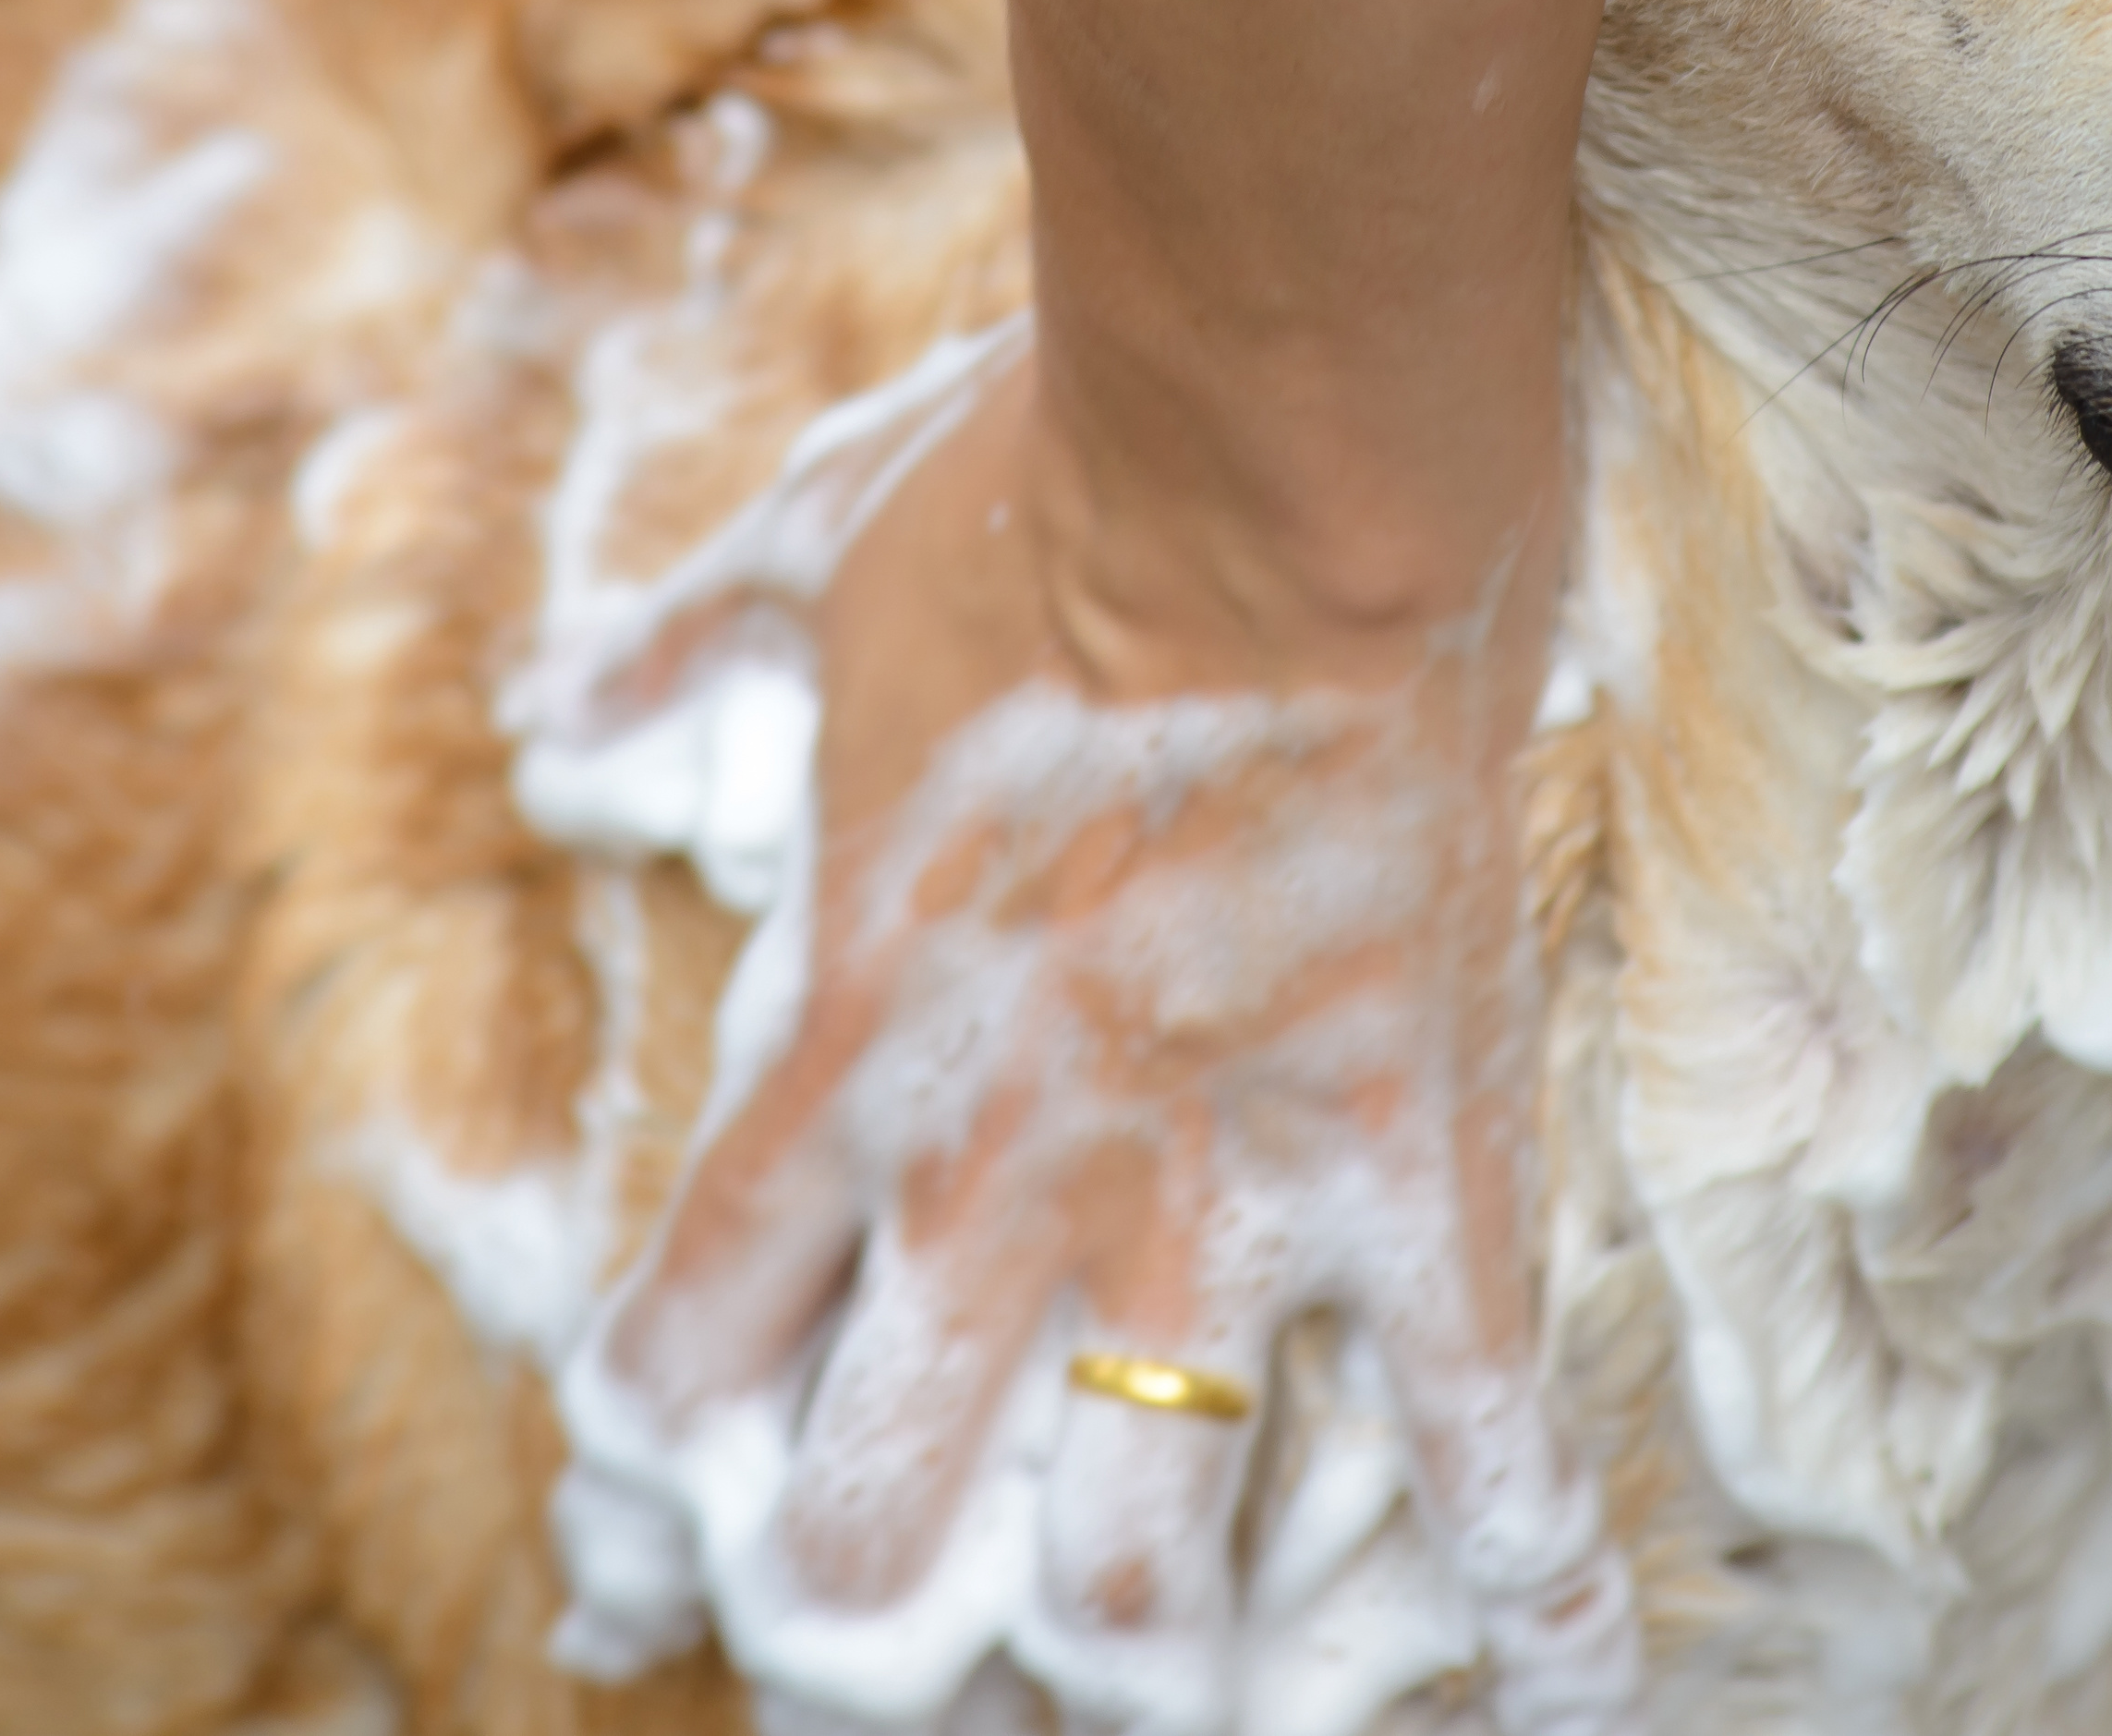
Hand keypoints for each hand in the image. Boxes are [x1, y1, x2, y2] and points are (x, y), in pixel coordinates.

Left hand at [548, 349, 1633, 1734]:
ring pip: (1131, 1575)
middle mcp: (997, 1188)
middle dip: (857, 1637)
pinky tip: (1557, 1681)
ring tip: (1148, 1697)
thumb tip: (554, 718)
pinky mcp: (1414, 1187)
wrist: (1275, 496)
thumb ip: (675, 668)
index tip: (638, 1564)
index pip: (683, 1363)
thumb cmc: (1041, 506)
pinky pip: (1477, 1447)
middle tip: (880, 1665)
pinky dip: (1527, 1590)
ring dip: (1128, 1658)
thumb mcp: (806, 580)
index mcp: (842, 1058)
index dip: (649, 1490)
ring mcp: (1214, 1209)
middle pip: (869, 1540)